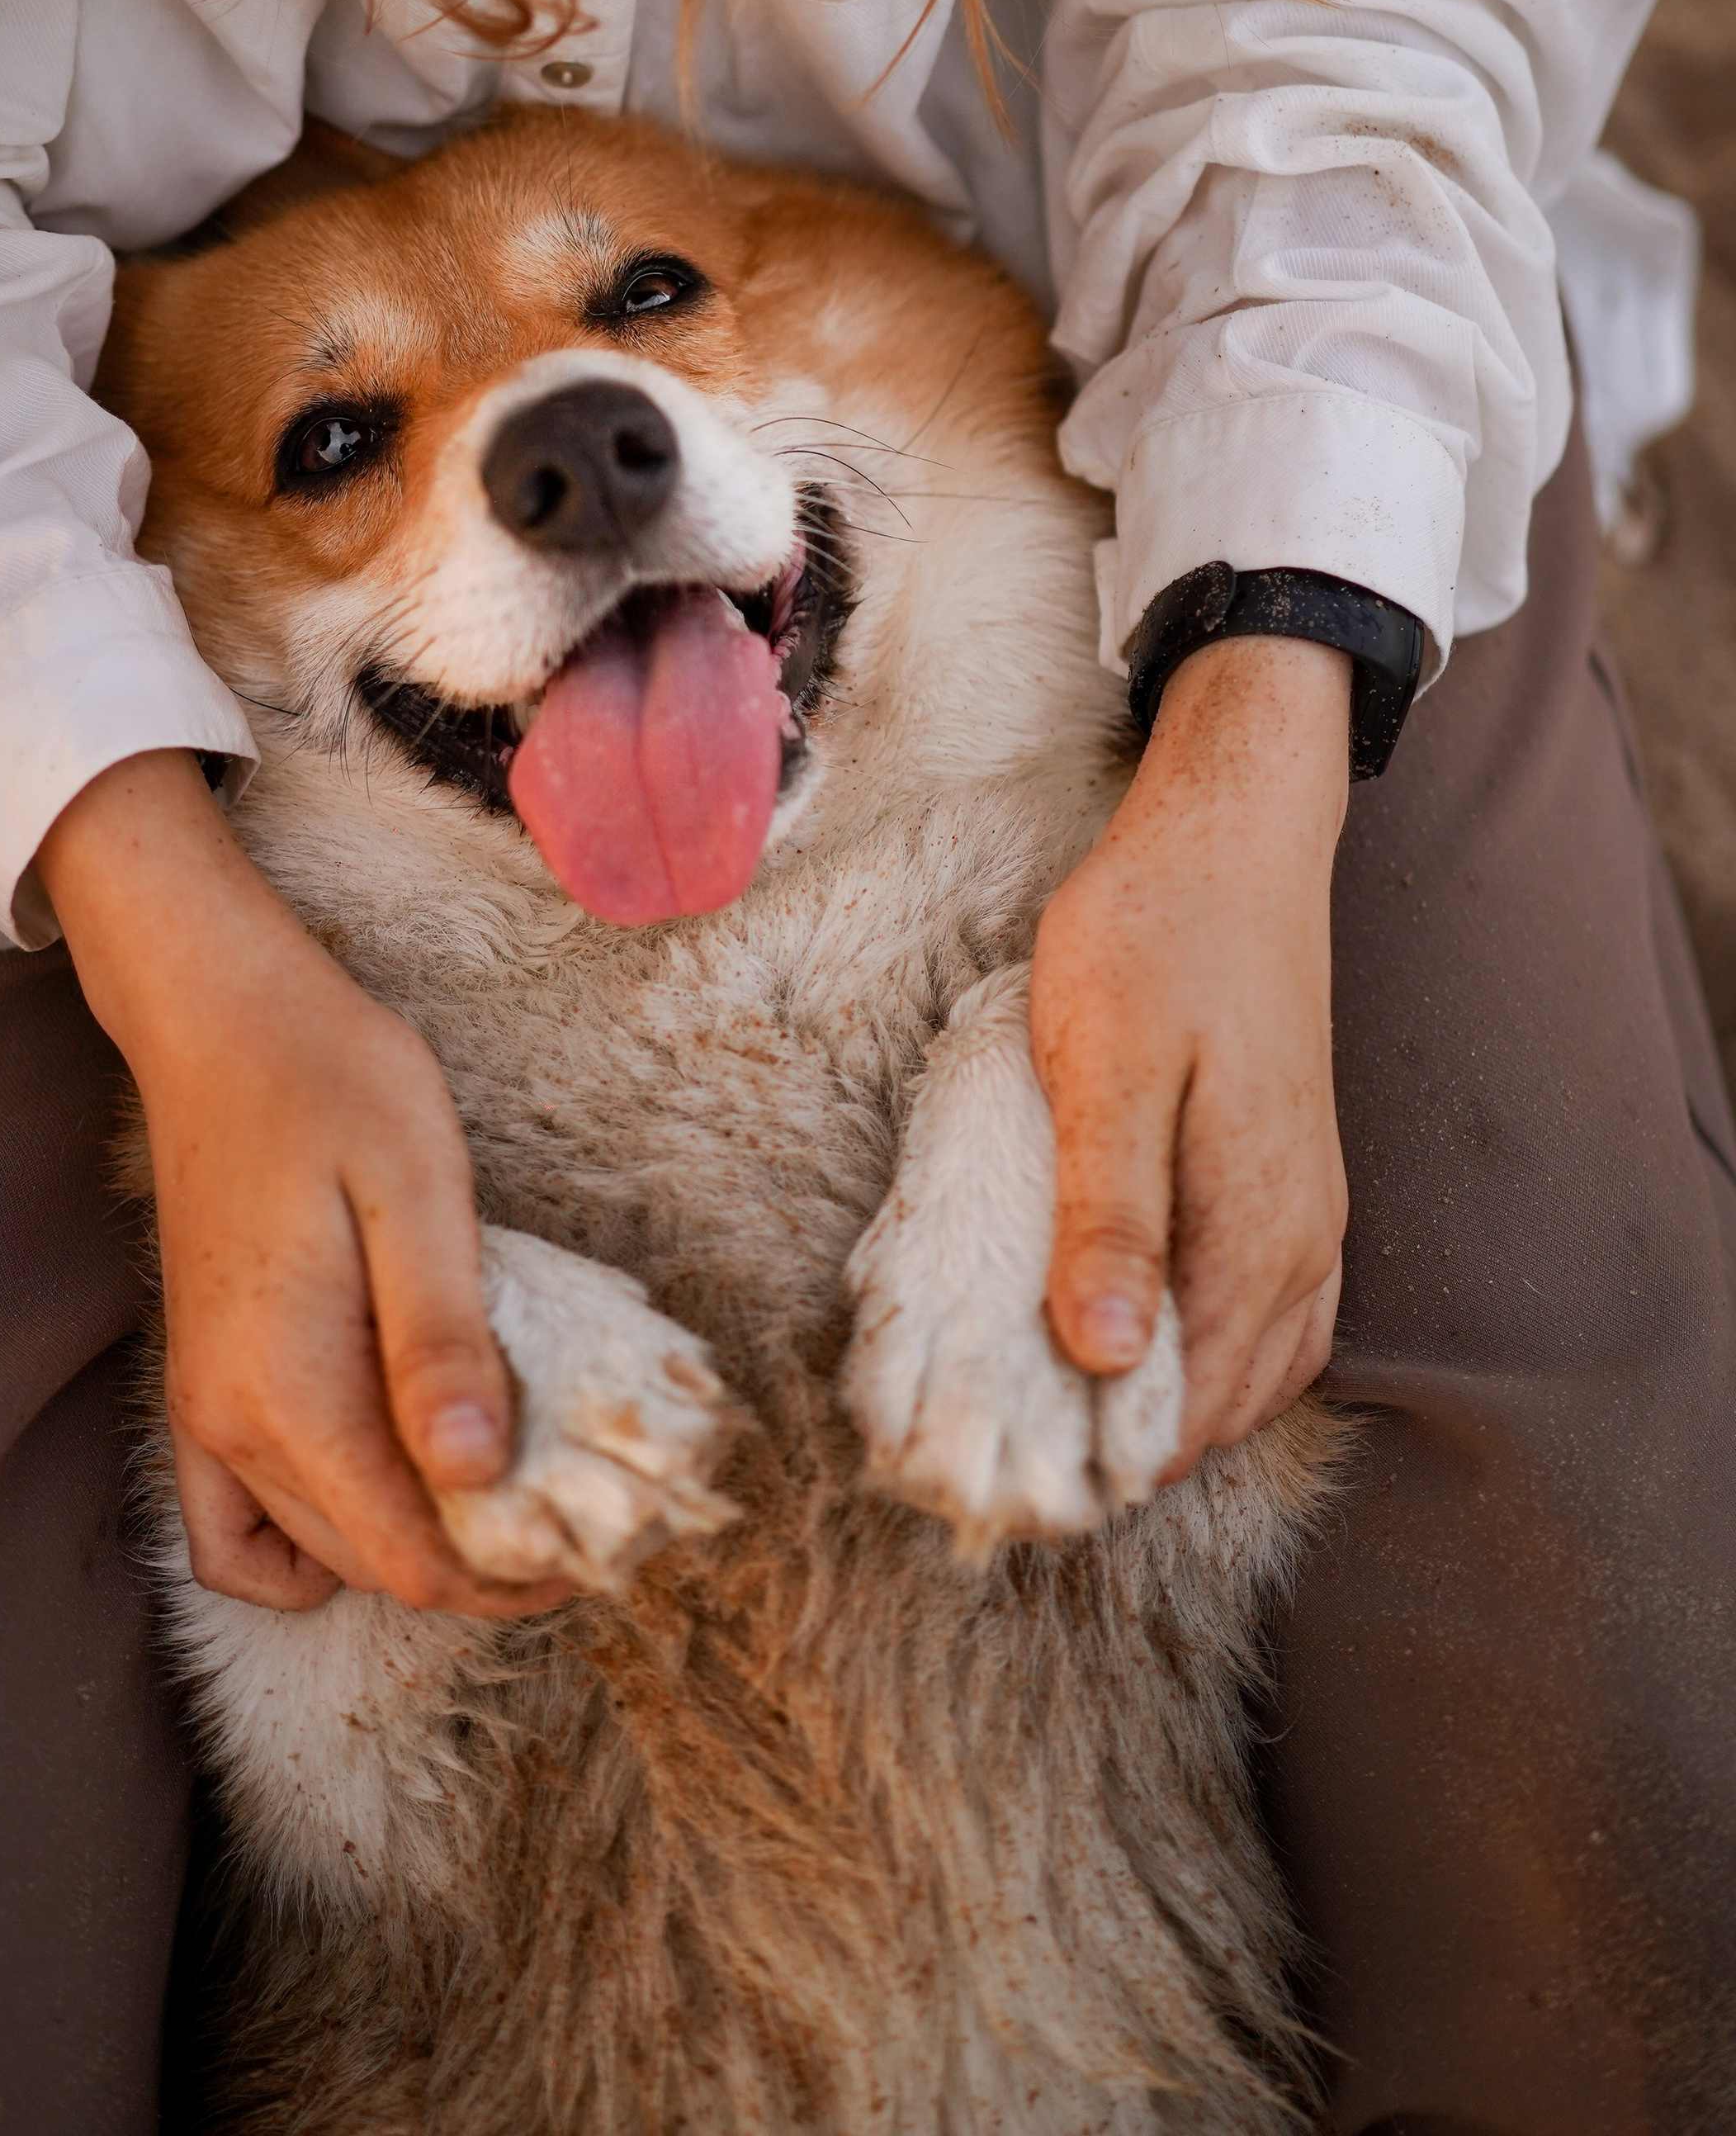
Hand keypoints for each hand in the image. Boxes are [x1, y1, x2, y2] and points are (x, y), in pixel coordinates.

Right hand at [39, 750, 574, 1619]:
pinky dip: (307, 1543)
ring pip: (310, 1553)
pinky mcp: (201, 1382)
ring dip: (406, 1552)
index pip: (409, 1556)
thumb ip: (441, 1338)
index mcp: (288, 1386)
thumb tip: (477, 1471)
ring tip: (500, 1499)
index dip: (509, 1578)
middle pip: (368, 1567)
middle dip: (476, 1569)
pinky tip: (380, 1488)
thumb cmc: (331, 1080)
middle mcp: (228, 1422)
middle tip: (574, 1520)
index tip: (595, 1548)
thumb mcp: (417, 1189)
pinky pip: (235, 1525)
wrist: (219, 1018)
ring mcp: (203, 1407)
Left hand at [1028, 635, 1350, 1477]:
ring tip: (1065, 1408)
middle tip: (1014, 1454)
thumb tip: (1108, 1356)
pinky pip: (1272, 1310)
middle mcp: (1301, 1240)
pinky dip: (1213, 1348)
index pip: (1186, 1411)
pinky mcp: (1297, 1178)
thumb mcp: (1104, 1065)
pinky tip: (1143, 1330)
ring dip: (1172, 1405)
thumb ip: (1108, 1212)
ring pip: (1256, 1367)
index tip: (1003, 1480)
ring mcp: (1310, 1211)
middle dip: (1129, 1450)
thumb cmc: (1154, 934)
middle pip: (1224, 1407)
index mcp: (1254, 1228)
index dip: (1098, 1463)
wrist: (1235, 833)